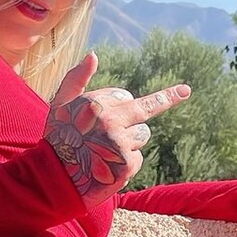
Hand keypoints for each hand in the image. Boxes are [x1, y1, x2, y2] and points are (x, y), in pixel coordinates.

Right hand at [45, 51, 191, 201]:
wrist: (51, 181)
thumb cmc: (56, 141)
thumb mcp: (60, 106)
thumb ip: (76, 79)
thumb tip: (93, 54)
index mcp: (94, 103)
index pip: (123, 96)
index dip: (120, 104)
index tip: (149, 95)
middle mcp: (109, 120)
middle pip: (144, 108)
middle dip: (167, 98)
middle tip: (185, 90)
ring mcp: (120, 142)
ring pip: (142, 134)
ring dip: (131, 141)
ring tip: (106, 152)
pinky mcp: (127, 164)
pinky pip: (138, 157)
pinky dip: (127, 163)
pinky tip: (108, 167)